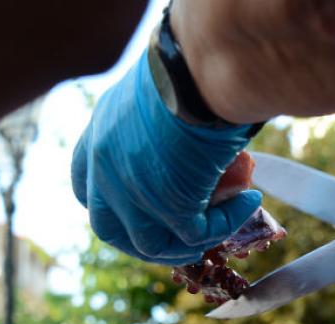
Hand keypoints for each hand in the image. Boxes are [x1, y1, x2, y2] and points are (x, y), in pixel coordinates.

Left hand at [71, 56, 261, 265]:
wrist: (197, 71)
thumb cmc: (186, 67)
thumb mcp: (157, 96)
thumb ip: (158, 125)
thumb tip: (191, 142)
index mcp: (99, 136)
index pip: (85, 184)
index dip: (110, 203)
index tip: (136, 206)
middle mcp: (105, 168)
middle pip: (108, 227)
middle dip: (140, 238)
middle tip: (176, 235)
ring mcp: (131, 193)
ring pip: (150, 244)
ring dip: (185, 245)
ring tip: (218, 227)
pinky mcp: (169, 208)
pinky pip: (198, 234)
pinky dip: (227, 223)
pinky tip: (249, 202)